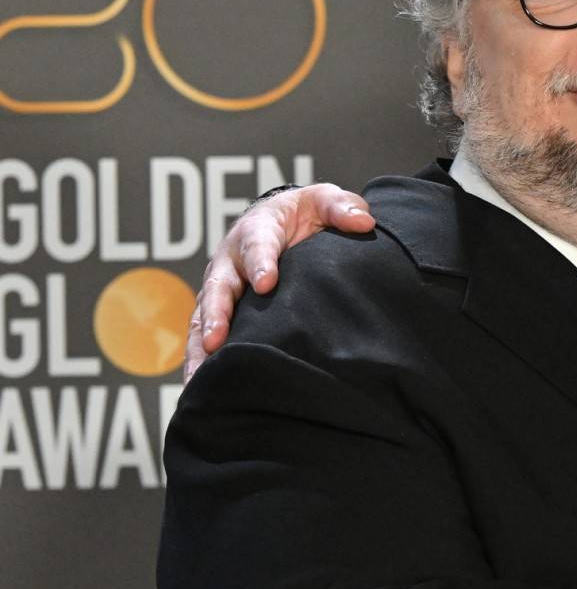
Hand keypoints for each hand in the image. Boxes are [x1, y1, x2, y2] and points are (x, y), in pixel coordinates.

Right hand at [183, 183, 372, 378]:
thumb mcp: (323, 200)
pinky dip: (200, 360)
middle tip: (218, 339)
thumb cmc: (306, 212)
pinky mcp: (220, 309)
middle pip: (219, 287)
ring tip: (200, 376)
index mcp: (257, 230)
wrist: (282, 218)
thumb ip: (340, 208)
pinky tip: (199, 389)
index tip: (266, 284)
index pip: (257, 245)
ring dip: (201, 345)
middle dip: (218, 313)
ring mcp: (222, 286)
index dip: (260, 263)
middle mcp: (231, 259)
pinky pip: (204, 335)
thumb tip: (365, 221)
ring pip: (204, 316)